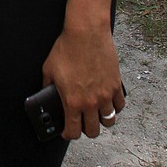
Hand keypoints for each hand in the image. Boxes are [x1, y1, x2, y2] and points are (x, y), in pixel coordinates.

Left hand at [42, 25, 125, 139]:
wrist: (86, 32)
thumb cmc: (67, 48)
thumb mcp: (49, 69)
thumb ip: (47, 86)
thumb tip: (46, 95)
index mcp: (73, 101)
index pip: (73, 132)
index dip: (68, 134)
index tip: (67, 131)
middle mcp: (91, 102)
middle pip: (94, 131)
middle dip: (86, 130)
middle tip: (82, 122)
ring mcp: (106, 95)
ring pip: (109, 121)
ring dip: (102, 120)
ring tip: (96, 113)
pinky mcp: (116, 85)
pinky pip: (120, 106)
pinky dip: (115, 107)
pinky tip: (108, 101)